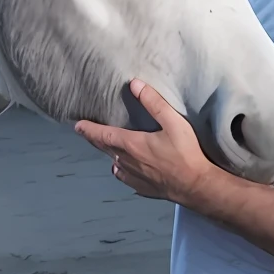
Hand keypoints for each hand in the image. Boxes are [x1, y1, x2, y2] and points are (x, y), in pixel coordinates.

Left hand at [74, 79, 222, 206]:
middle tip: (86, 133)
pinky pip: (125, 178)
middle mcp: (128, 162)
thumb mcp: (173, 122)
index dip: (89, 129)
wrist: (196, 186)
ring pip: (115, 164)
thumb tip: (135, 85)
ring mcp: (134, 177)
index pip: (103, 134)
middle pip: (105, 149)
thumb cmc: (185, 153)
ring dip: (109, 155)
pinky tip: (124, 170)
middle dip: (95, 139)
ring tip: (107, 148)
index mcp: (132, 144)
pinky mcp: (143, 188)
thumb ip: (154, 103)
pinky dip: (121, 171)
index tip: (78, 126)